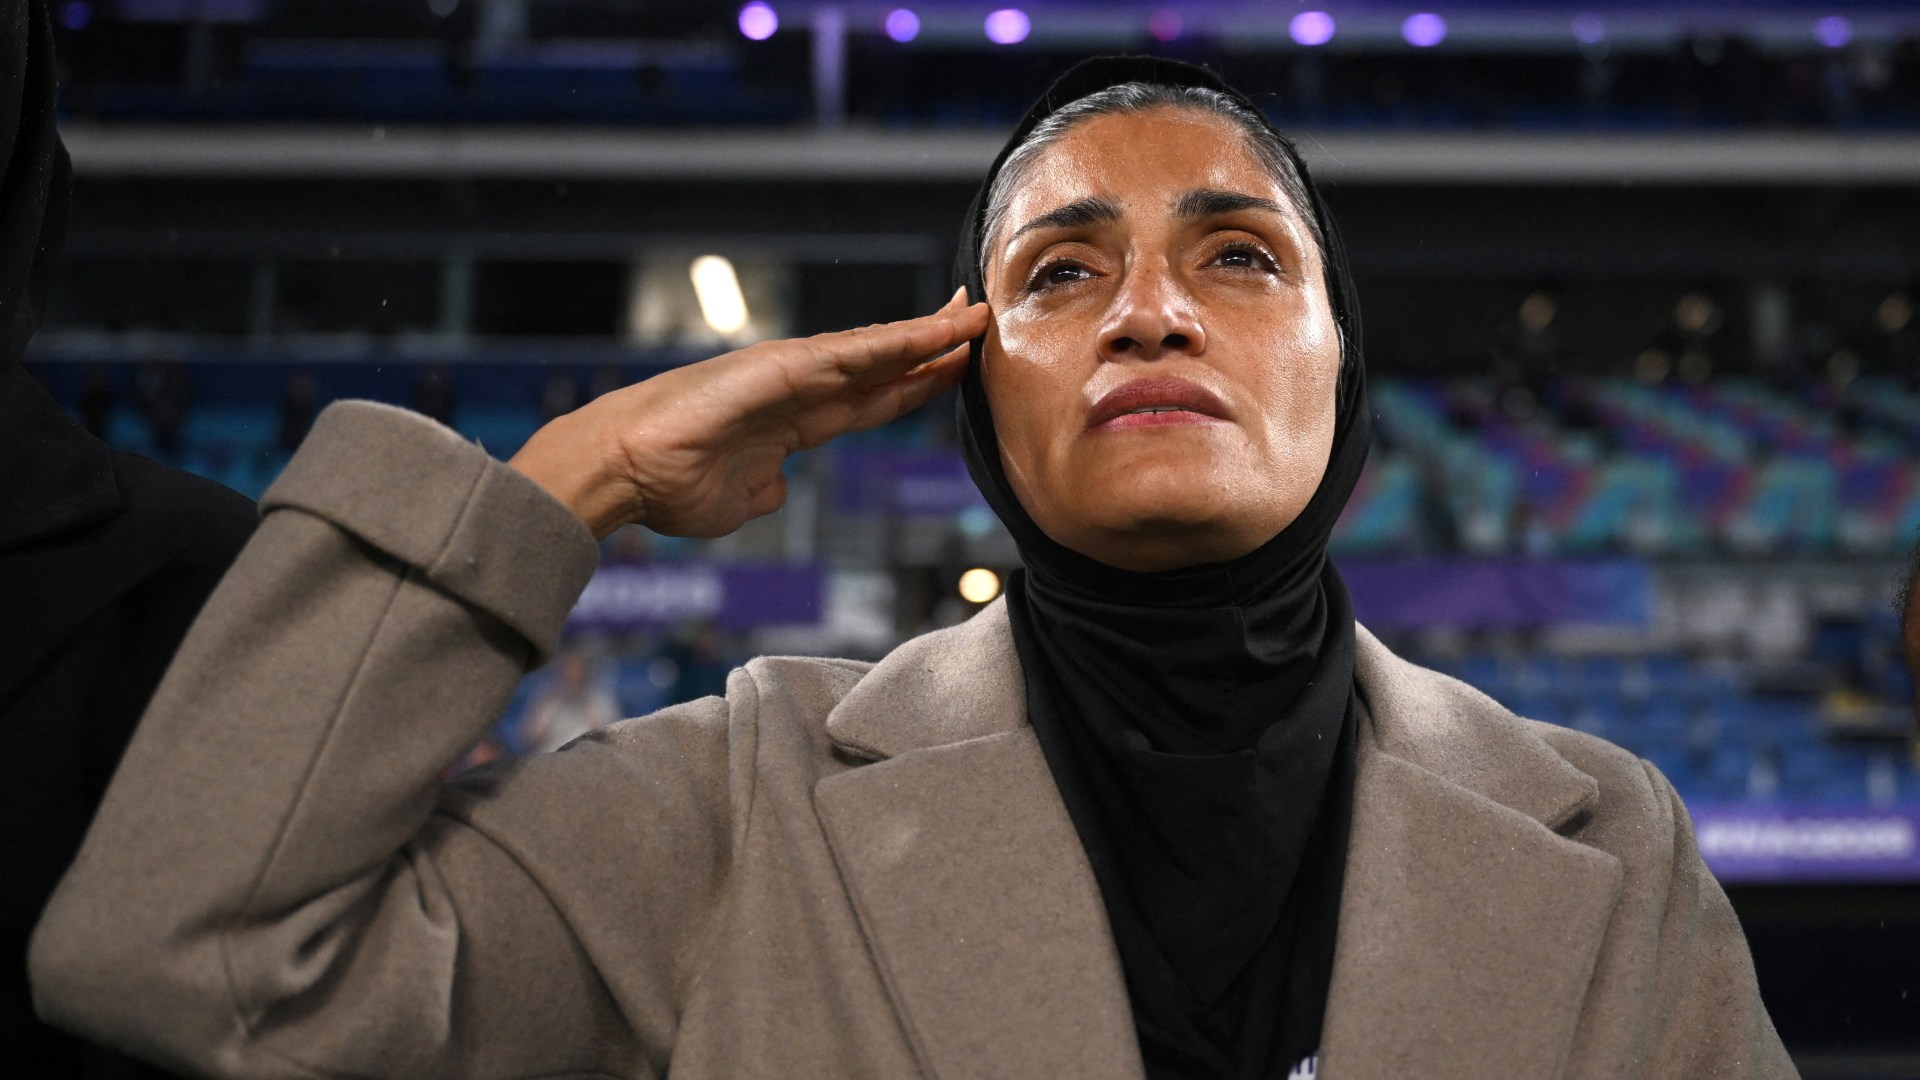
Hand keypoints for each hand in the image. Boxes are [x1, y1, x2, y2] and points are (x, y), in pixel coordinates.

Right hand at [509, 289, 989, 538]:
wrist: (626, 472)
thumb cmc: (669, 485)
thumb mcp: (738, 499)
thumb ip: (767, 487)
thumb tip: (780, 485)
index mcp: (795, 423)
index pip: (872, 400)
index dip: (915, 384)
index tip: (954, 368)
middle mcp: (800, 391)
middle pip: (885, 367)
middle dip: (935, 348)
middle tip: (980, 321)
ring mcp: (792, 374)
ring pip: (877, 352)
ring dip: (928, 335)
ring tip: (974, 316)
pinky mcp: (781, 368)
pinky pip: (852, 354)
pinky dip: (897, 342)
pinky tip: (936, 332)